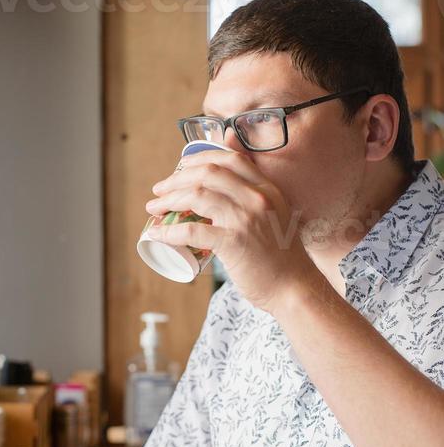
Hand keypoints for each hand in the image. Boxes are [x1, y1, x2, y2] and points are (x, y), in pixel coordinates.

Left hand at [144, 148, 316, 312]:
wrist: (293, 287)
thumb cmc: (279, 254)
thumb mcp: (273, 213)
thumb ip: (254, 193)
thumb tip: (229, 171)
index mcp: (266, 188)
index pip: (229, 159)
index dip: (199, 159)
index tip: (180, 168)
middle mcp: (257, 198)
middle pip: (208, 173)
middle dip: (176, 178)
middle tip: (159, 190)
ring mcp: (246, 220)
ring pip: (197, 196)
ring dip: (168, 200)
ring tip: (153, 209)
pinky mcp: (234, 244)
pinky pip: (193, 231)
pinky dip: (170, 231)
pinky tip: (157, 234)